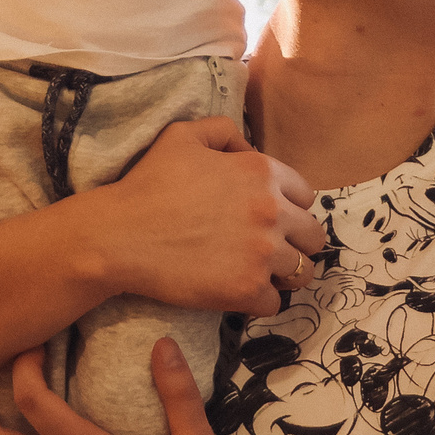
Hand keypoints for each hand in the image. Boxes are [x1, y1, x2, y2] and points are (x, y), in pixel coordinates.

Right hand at [92, 119, 324, 316]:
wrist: (120, 235)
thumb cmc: (148, 184)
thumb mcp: (182, 135)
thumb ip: (223, 131)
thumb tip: (247, 147)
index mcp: (261, 172)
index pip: (305, 195)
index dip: (288, 207)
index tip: (269, 218)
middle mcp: (272, 211)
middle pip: (313, 236)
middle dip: (295, 242)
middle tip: (268, 248)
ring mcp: (262, 253)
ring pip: (302, 271)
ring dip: (284, 274)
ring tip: (260, 273)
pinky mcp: (247, 289)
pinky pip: (274, 302)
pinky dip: (258, 300)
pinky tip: (237, 290)